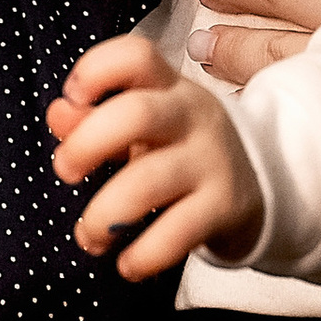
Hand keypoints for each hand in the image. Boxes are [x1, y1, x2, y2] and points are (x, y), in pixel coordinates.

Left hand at [49, 34, 264, 278]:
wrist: (263, 181)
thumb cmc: (181, 148)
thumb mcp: (143, 125)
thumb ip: (94, 118)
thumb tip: (58, 114)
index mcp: (168, 87)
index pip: (136, 55)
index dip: (96, 70)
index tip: (73, 97)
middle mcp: (192, 116)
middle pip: (136, 114)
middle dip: (86, 145)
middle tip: (65, 171)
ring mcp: (212, 160)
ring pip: (149, 181)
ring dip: (104, 214)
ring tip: (90, 236)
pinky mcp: (225, 206)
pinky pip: (178, 232)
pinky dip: (144, 254)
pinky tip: (127, 264)